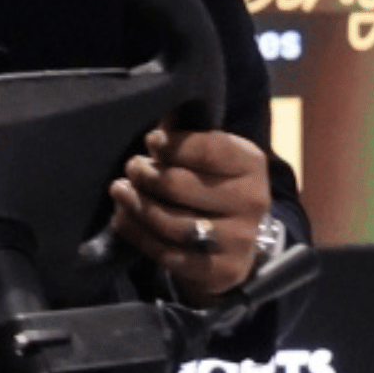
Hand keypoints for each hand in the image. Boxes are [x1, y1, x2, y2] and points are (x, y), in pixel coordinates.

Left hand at [108, 121, 271, 301]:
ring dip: (136, 204)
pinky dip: (137, 233)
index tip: (151, 141)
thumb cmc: (210, 182)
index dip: (172, 144)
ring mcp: (239, 239)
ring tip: (120, 190)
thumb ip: (184, 131)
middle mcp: (253, 201)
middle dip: (146, 174)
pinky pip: (166, 252)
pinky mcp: (221, 270)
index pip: (208, 149)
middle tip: (131, 168)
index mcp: (251, 163)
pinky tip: (122, 217)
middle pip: (180, 185)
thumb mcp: (208, 152)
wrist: (234, 240)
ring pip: (171, 221)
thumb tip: (154, 102)